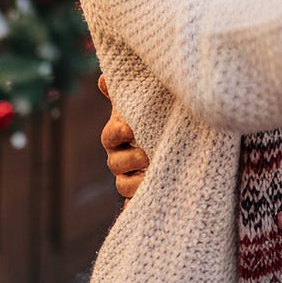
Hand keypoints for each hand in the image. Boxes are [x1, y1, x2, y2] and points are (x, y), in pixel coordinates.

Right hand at [97, 73, 147, 200]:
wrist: (178, 140)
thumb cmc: (155, 116)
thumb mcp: (143, 101)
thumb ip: (125, 91)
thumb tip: (102, 78)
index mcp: (118, 135)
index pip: (110, 136)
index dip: (118, 132)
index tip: (130, 128)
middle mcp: (120, 157)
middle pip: (115, 163)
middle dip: (131, 158)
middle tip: (149, 154)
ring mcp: (130, 176)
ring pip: (123, 185)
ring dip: (136, 181)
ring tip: (154, 174)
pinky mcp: (142, 193)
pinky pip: (133, 204)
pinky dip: (141, 200)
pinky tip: (155, 194)